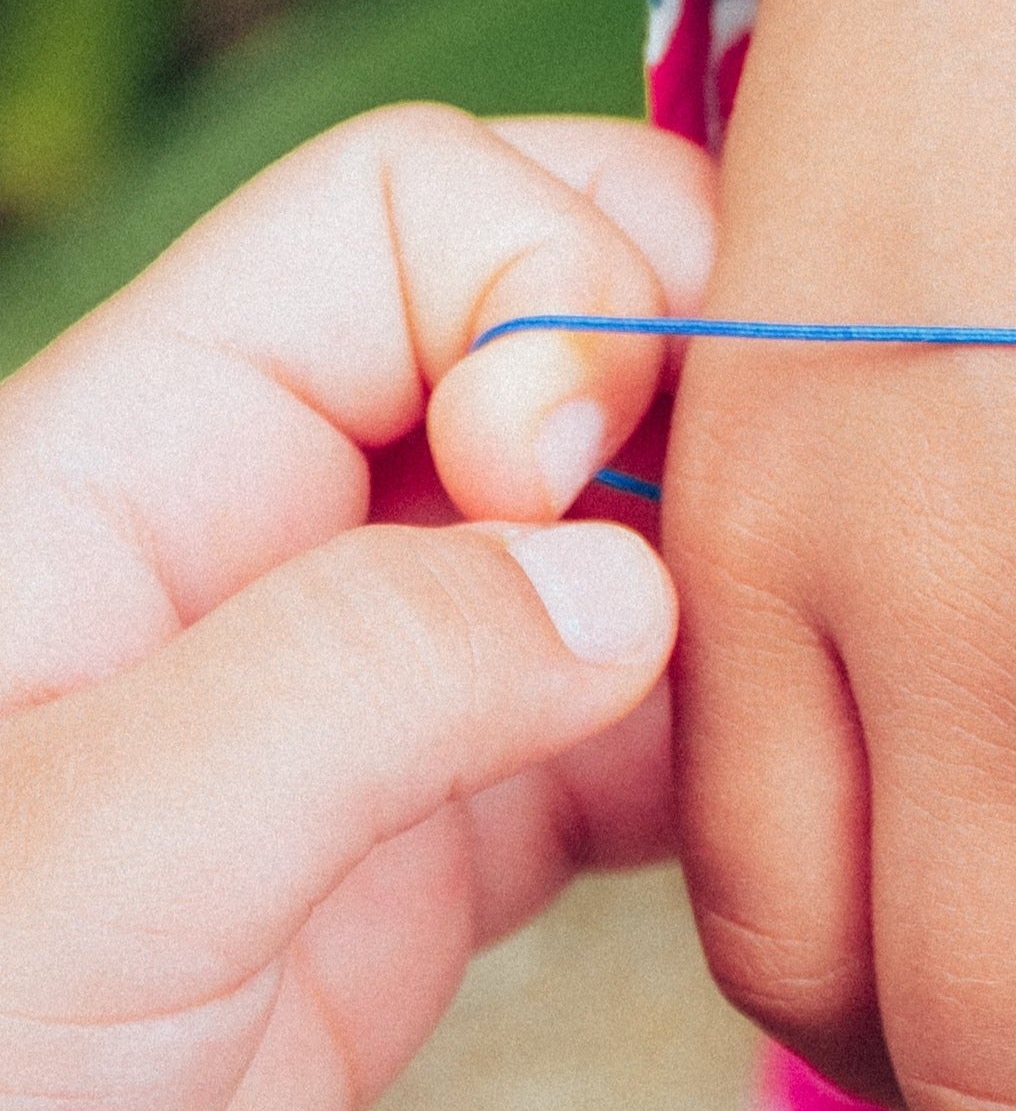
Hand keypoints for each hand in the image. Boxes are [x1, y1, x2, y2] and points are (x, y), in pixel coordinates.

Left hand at [0, 105, 715, 1110]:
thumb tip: (632, 580)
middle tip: (776, 577)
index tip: (573, 490)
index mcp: (121, 475)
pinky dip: (713, 762)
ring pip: (593, 553)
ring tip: (824, 712)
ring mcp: (326, 732)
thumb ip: (363, 681)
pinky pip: (603, 753)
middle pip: (531, 346)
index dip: (550, 296)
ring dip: (728, 596)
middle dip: (685, 406)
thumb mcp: (98, 866)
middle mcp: (241, 567)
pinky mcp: (388, 895)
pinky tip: (782, 831)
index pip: (410, 216)